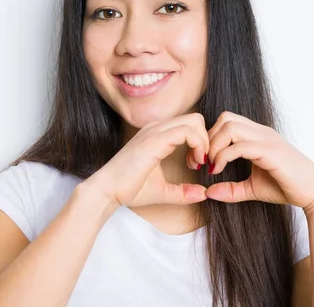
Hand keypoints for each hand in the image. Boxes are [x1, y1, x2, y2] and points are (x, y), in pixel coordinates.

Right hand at [89, 113, 208, 206]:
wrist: (108, 191)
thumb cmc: (130, 189)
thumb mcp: (164, 191)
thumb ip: (183, 192)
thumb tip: (203, 194)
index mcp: (157, 134)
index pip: (189, 125)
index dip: (200, 142)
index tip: (198, 163)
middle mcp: (156, 128)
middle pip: (195, 119)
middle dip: (205, 139)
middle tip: (201, 161)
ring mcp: (155, 131)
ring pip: (193, 121)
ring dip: (203, 142)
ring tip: (198, 162)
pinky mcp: (155, 139)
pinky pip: (187, 131)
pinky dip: (198, 144)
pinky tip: (195, 162)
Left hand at [205, 111, 313, 209]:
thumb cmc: (287, 187)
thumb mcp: (252, 188)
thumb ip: (231, 189)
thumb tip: (208, 193)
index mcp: (258, 135)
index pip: (227, 121)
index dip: (210, 138)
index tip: (204, 161)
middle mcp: (261, 132)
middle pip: (225, 118)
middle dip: (208, 139)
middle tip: (203, 162)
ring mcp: (266, 139)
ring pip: (230, 126)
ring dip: (214, 146)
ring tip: (212, 166)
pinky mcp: (270, 151)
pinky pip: (239, 145)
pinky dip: (223, 156)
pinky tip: (219, 170)